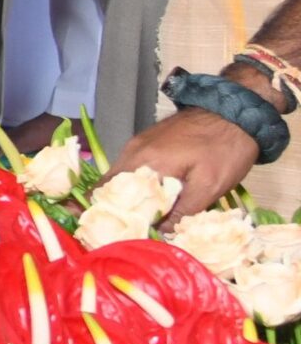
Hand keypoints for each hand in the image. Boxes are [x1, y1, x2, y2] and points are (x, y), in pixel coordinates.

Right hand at [110, 108, 259, 223]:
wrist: (235, 111)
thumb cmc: (224, 149)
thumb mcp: (210, 186)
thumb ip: (183, 211)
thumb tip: (160, 231)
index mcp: (144, 163)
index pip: (109, 193)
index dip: (111, 214)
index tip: (116, 231)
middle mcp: (133, 151)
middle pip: (109, 185)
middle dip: (115, 207)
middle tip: (128, 227)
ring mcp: (138, 143)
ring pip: (120, 176)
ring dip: (127, 196)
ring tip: (140, 217)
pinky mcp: (147, 141)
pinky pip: (131, 167)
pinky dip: (135, 184)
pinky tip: (151, 197)